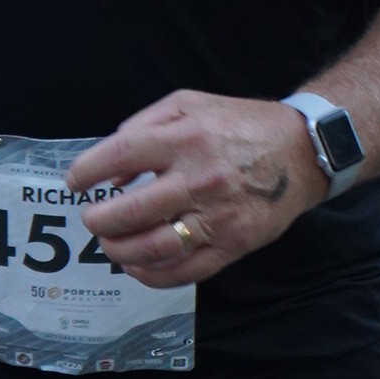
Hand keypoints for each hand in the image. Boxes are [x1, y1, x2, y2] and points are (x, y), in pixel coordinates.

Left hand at [64, 95, 330, 289]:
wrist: (303, 150)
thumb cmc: (240, 124)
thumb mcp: (189, 104)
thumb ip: (142, 127)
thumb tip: (111, 175)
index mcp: (187, 138)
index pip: (119, 157)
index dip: (86, 172)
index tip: (76, 183)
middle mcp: (200, 178)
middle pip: (129, 213)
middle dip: (98, 220)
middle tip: (92, 219)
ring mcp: (218, 216)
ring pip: (152, 248)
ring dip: (118, 251)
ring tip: (111, 244)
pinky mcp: (233, 245)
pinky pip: (183, 271)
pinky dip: (150, 274)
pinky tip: (137, 266)